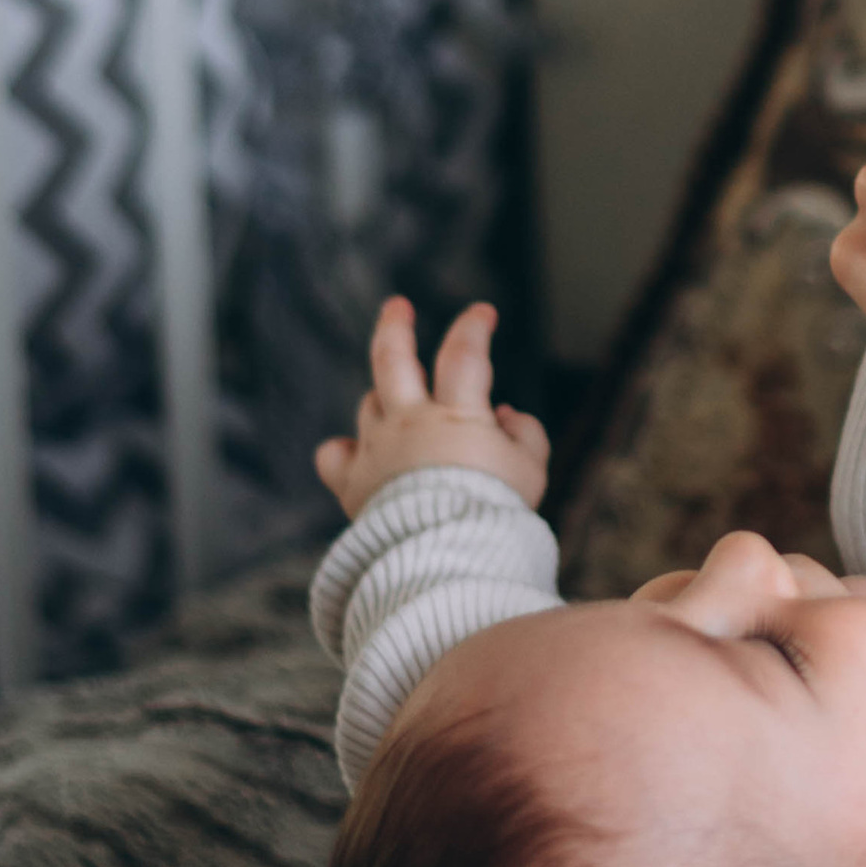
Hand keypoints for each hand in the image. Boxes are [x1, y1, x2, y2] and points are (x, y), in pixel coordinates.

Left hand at [315, 298, 549, 522]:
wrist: (446, 562)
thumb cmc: (497, 516)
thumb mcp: (531, 470)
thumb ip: (525, 434)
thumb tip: (505, 415)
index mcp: (456, 414)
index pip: (464, 353)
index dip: (474, 326)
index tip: (483, 313)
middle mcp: (410, 423)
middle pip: (392, 358)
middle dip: (394, 326)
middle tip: (397, 305)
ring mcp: (377, 452)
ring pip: (370, 405)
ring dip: (386, 399)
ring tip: (405, 409)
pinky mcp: (353, 485)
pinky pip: (334, 456)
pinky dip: (343, 451)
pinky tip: (357, 453)